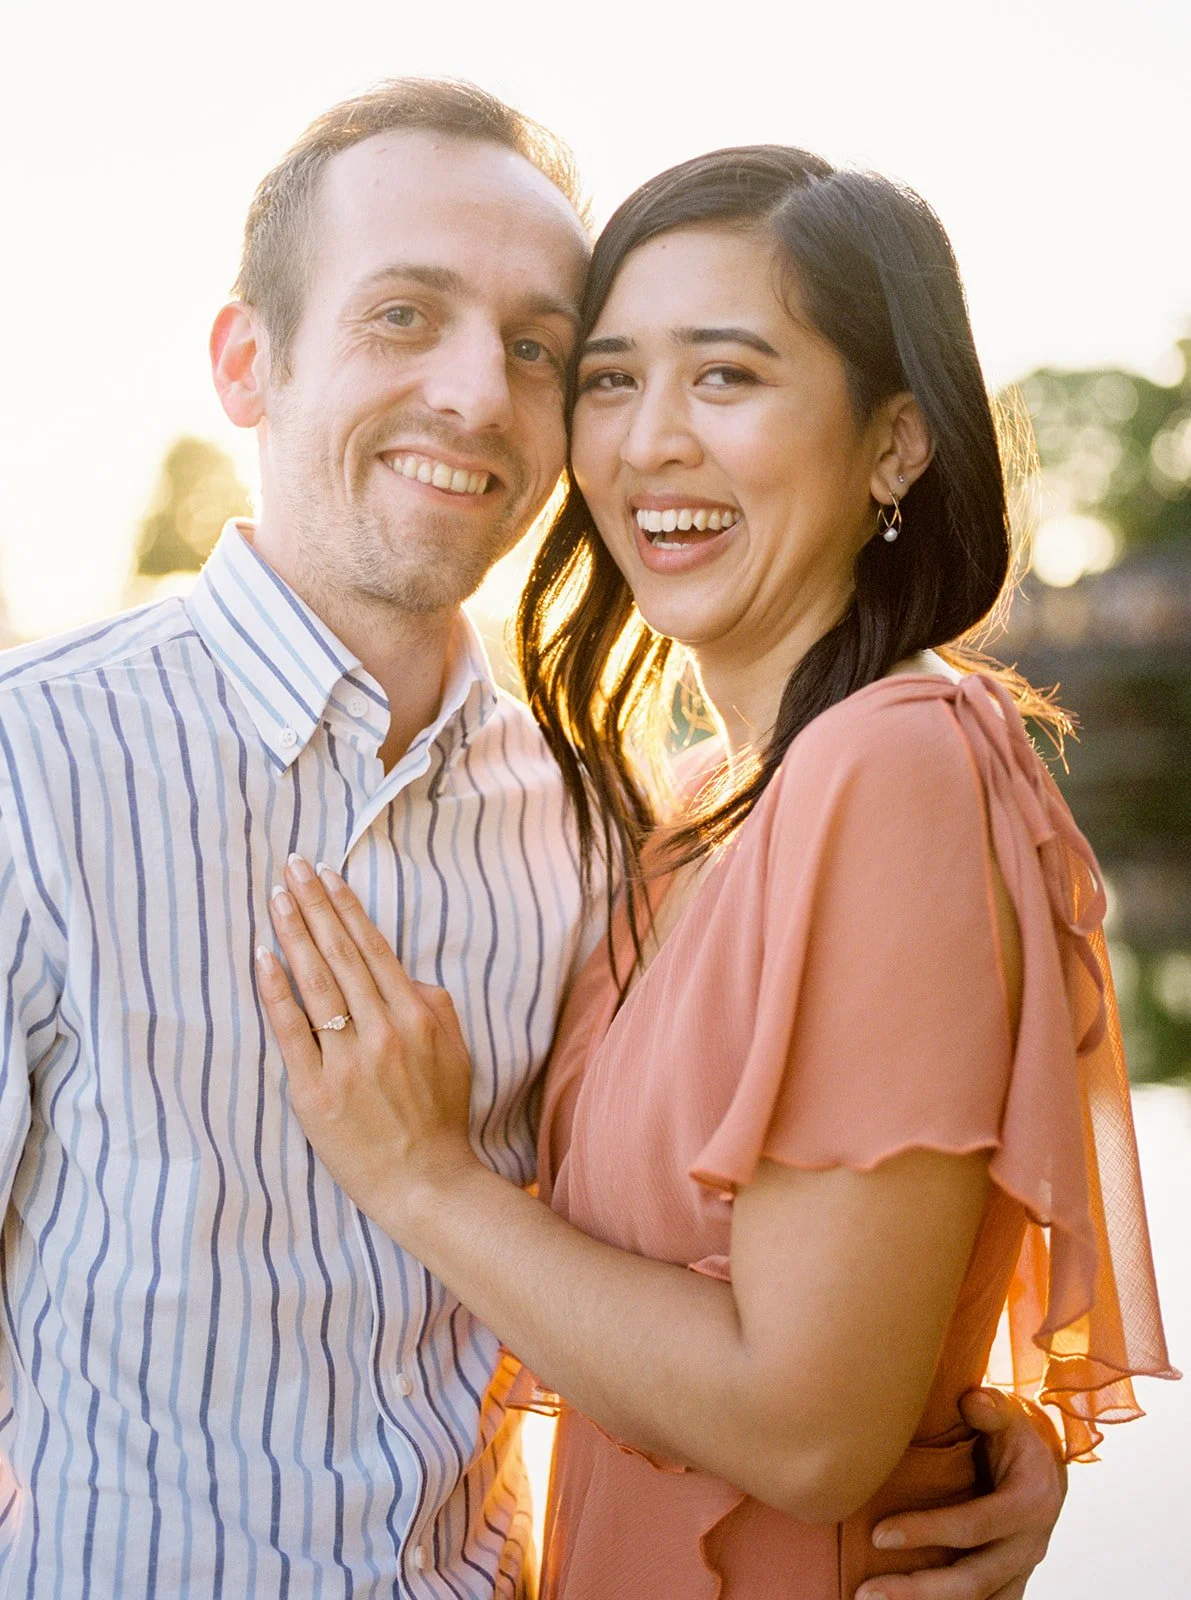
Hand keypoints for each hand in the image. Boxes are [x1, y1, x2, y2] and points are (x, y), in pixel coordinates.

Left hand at [256, 855, 477, 1230]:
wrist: (425, 1182)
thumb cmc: (439, 1115)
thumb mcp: (455, 1051)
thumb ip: (433, 1004)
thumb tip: (404, 973)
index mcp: (416, 1015)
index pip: (372, 947)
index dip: (346, 907)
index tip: (326, 874)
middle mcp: (381, 1029)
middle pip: (339, 953)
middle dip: (313, 903)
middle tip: (292, 866)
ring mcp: (345, 1059)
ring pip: (314, 982)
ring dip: (293, 933)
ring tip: (275, 898)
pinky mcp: (314, 1090)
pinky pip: (290, 1031)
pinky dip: (275, 991)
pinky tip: (262, 957)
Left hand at [857, 1388, 1066, 1599]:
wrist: (1048, 1464)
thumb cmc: (1017, 1434)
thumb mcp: (1010, 1413)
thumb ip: (991, 1408)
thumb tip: (971, 1400)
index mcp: (1030, 1503)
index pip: (972, 1526)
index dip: (927, 1532)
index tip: (878, 1535)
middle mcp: (1030, 1545)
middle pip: (972, 1580)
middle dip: (918, 1590)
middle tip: (866, 1593)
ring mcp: (1021, 1569)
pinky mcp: (1011, 1580)